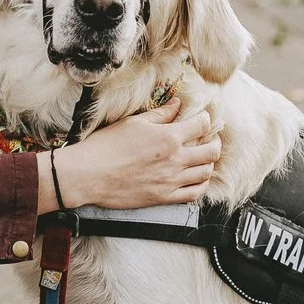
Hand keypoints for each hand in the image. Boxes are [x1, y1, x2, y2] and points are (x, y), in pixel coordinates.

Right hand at [40, 99, 219, 211]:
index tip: (201, 119)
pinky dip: (200, 185)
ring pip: (205, 173)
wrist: (89, 175)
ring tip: (202, 158)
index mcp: (168, 137)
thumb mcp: (133, 122)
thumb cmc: (106, 146)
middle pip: (211, 151)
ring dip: (208, 163)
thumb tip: (177, 105)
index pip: (201, 125)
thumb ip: (160, 115)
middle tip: (208, 139)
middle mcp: (175, 159)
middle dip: (214, 142)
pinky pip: (193, 194)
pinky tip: (196, 179)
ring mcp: (171, 181)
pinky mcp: (163, 198)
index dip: (204, 120)